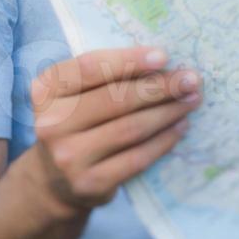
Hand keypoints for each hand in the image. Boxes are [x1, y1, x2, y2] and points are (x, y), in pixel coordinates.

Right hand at [30, 46, 200, 214]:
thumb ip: (106, 74)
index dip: (129, 60)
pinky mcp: (90, 183)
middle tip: (191, 78)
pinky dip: (163, 140)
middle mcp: (52, 123)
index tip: (164, 55)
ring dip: (168, 111)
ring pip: (131, 128)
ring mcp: (69, 157)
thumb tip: (163, 62)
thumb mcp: (76, 92)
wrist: (55, 180)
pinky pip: (137, 158)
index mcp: (46, 89)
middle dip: (160, 86)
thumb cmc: (77, 120)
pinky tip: (180, 126)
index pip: (90, 67)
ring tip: (191, 99)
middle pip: (116, 99)